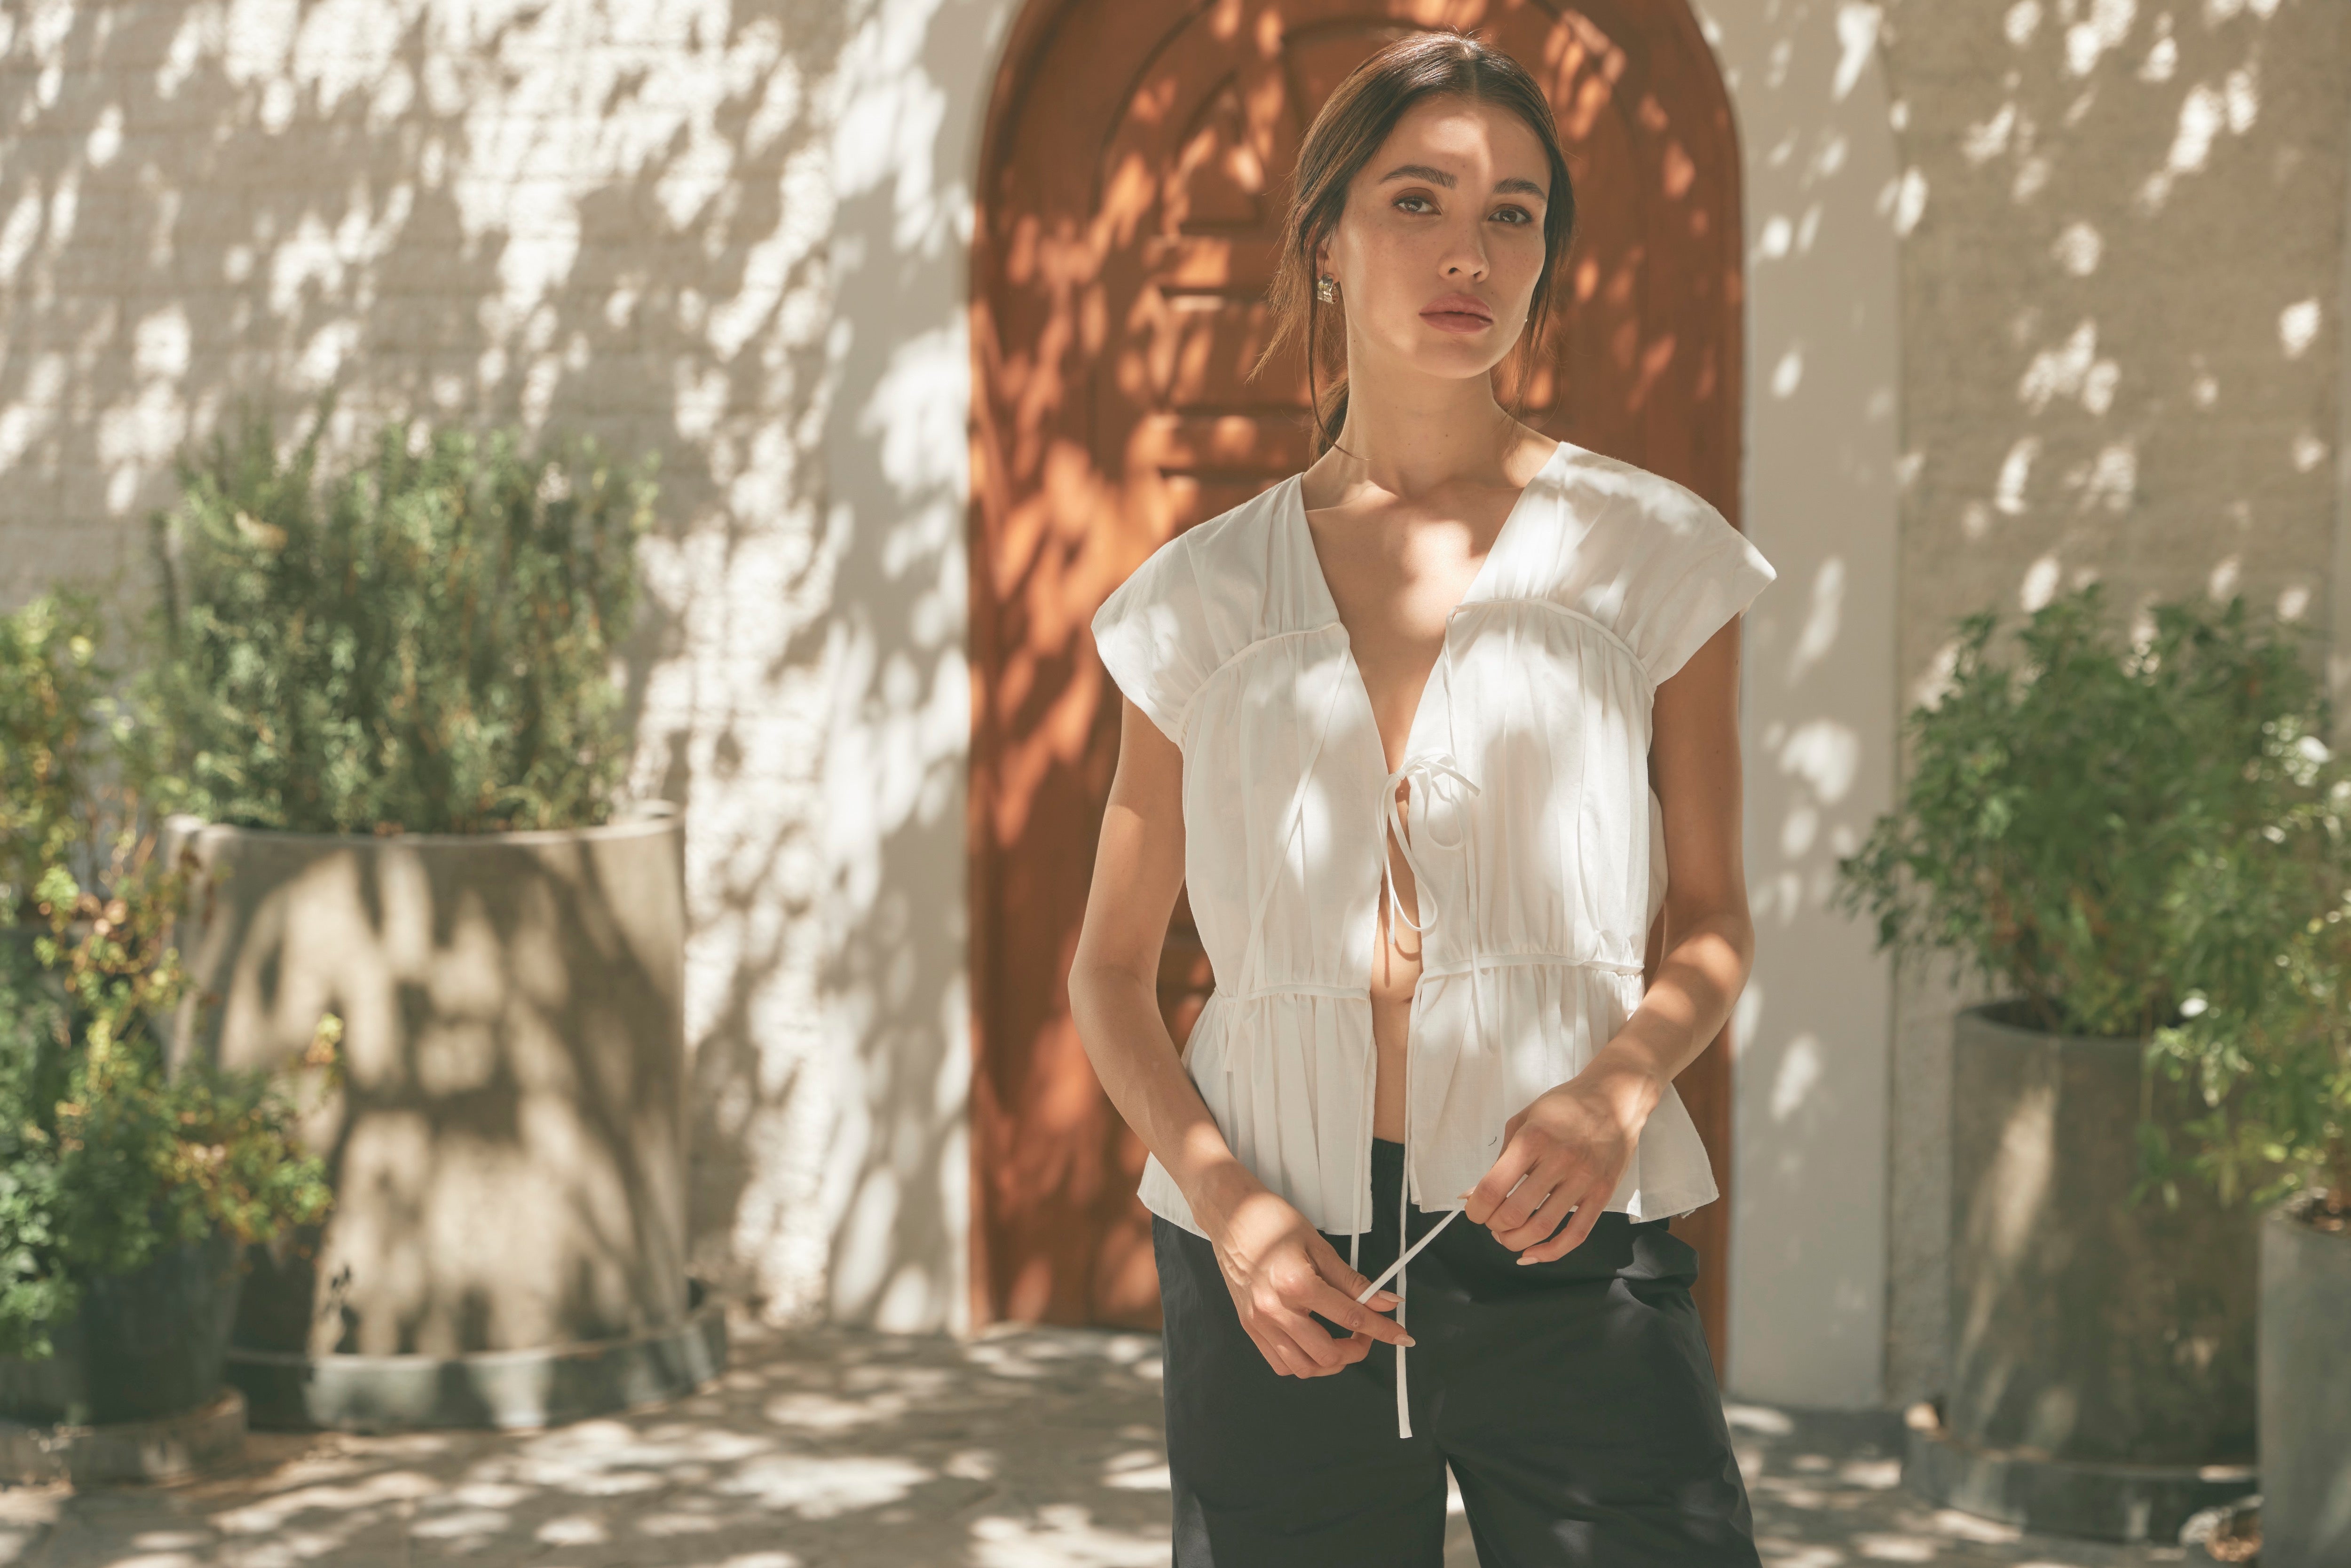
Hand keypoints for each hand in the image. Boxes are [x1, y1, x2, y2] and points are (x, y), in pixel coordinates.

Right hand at [1205, 1183, 1412, 1376]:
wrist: (1230, 1216)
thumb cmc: (1271, 1222)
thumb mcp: (1319, 1246)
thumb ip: (1353, 1281)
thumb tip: (1386, 1301)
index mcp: (1296, 1284)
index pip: (1350, 1317)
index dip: (1382, 1329)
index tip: (1400, 1336)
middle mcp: (1275, 1309)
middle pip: (1327, 1353)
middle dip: (1355, 1349)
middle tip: (1365, 1332)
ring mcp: (1259, 1322)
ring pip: (1303, 1368)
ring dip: (1330, 1363)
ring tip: (1341, 1343)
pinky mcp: (1249, 1327)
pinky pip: (1280, 1364)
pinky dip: (1302, 1363)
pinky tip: (1313, 1345)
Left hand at [1461, 1062, 1658, 1263]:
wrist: (1615, 1098)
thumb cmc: (1564, 1107)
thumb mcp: (1523, 1120)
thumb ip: (1499, 1159)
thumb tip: (1471, 1195)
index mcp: (1532, 1139)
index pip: (1493, 1188)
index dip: (1475, 1209)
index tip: (1474, 1211)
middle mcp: (1559, 1160)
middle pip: (1515, 1213)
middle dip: (1494, 1227)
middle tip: (1491, 1223)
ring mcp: (1584, 1179)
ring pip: (1542, 1228)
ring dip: (1517, 1242)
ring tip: (1508, 1237)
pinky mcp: (1602, 1193)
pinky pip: (1576, 1234)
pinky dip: (1551, 1252)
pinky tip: (1534, 1253)